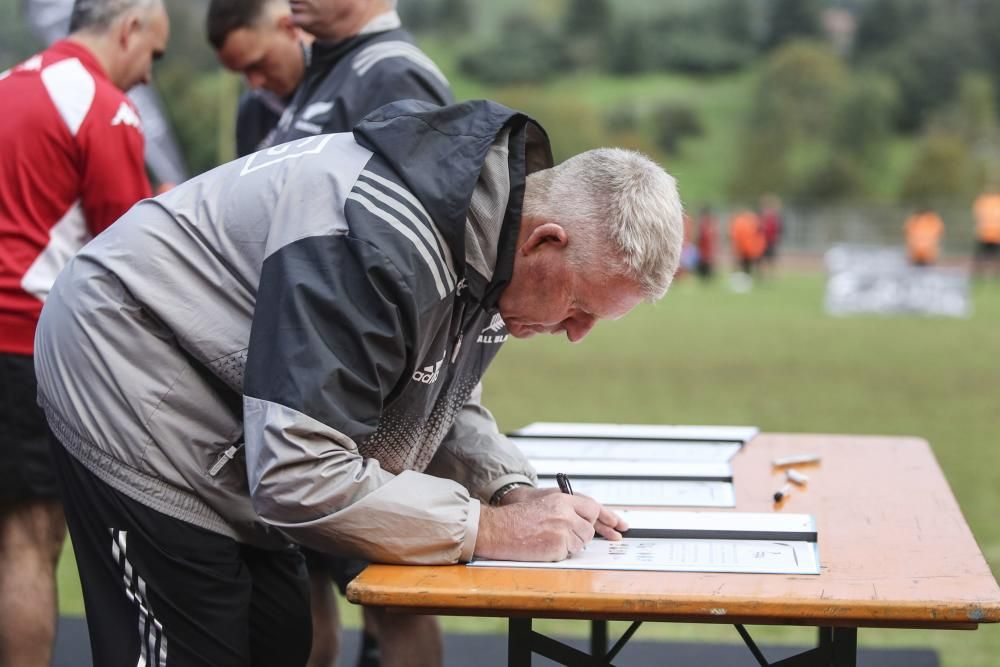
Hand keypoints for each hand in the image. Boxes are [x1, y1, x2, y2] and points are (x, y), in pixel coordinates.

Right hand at [475, 487, 627, 561]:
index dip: (607, 518)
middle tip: (561, 535)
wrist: (497, 528)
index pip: (592, 508)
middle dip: (579, 535)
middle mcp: (565, 512)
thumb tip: (586, 520)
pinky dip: (558, 553)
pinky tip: (543, 546)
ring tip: (546, 539)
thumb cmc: (516, 518)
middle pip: (588, 528)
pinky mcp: (557, 545)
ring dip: (568, 545)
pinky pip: (568, 553)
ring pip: (580, 542)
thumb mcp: (544, 505)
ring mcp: (562, 528)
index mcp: (561, 499)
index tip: (620, 526)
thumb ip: (565, 508)